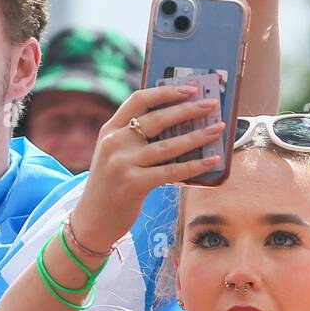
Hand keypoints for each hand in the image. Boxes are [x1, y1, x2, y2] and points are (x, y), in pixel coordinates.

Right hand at [73, 85, 223, 247]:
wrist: (92, 221)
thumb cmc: (110, 186)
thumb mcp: (114, 155)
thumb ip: (133, 138)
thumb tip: (177, 122)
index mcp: (110, 130)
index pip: (139, 100)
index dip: (166, 92)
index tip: (190, 89)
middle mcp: (114, 143)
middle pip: (157, 119)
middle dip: (188, 110)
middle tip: (211, 105)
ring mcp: (122, 164)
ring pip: (168, 146)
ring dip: (197, 136)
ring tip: (217, 129)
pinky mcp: (133, 184)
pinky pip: (171, 172)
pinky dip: (195, 166)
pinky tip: (212, 161)